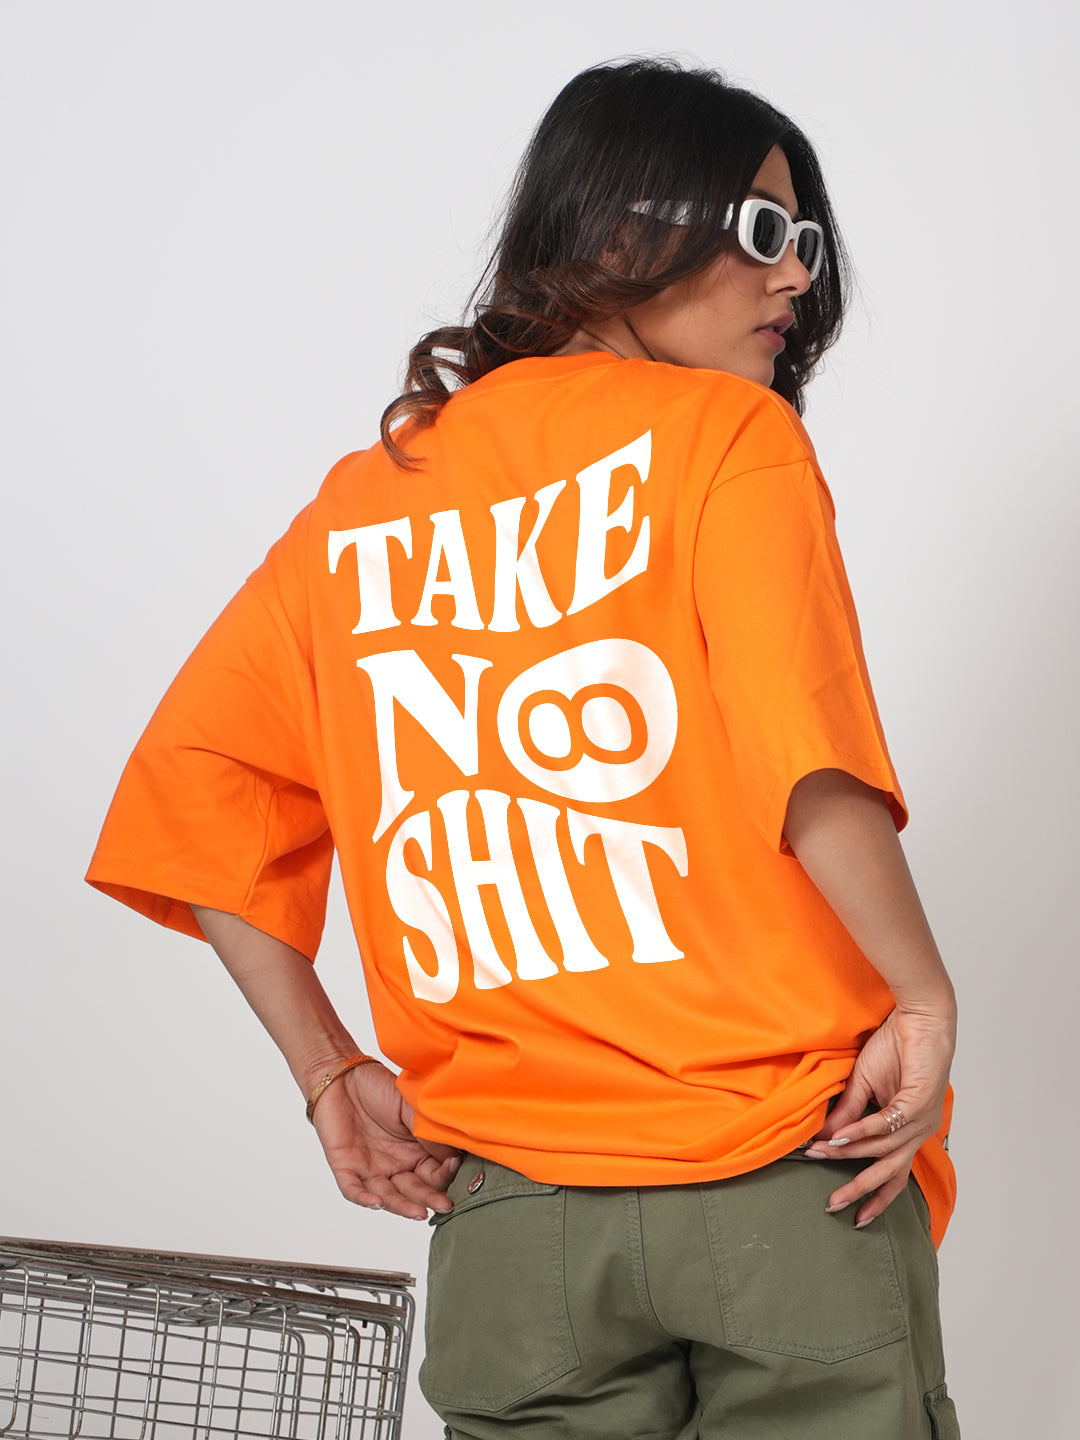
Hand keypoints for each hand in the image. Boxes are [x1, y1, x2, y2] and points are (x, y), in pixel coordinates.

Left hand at [311, 1061, 461, 1219]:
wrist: (343, 1076)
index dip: (445, 1173)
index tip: (455, 1166)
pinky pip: (353, 1190)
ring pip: (387, 1196)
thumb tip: (454, 1154)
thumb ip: (428, 1131)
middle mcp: (395, 1166)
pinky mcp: (346, 1168)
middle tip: (445, 1206)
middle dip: (430, 1198)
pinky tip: (377, 1203)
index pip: (433, 1173)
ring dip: (402, 1206)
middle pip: (414, 1190)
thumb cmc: (377, 1087)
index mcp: (414, 1152)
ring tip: (419, 1213)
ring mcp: (370, 1169)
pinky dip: (364, 1199)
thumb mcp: (410, 1107)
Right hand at [803, 1004, 955, 1226]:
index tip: (855, 1217)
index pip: (895, 1173)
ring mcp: (923, 1118)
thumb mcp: (864, 1083)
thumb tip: (825, 1138)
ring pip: (883, 1147)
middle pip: (891, 1171)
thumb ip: (849, 1112)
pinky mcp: (920, 1100)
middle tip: (834, 1204)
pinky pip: (887, 1123)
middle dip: (860, 1189)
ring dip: (848, 1152)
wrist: (919, 1017)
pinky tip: (840, 1135)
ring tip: (820, 1153)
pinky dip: (862, 1130)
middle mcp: (921, 1131)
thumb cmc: (897, 1046)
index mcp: (910, 1129)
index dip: (876, 1196)